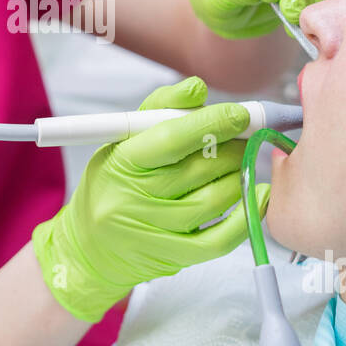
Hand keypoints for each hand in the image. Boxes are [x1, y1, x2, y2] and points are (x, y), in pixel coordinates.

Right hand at [32, 76, 269, 322]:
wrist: (88, 248)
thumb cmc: (111, 185)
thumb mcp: (122, 141)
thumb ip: (160, 110)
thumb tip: (197, 87)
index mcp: (121, 162)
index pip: (172, 137)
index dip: (213, 122)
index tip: (240, 114)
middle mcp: (133, 198)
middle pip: (200, 167)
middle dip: (232, 148)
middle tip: (242, 139)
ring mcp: (154, 231)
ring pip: (215, 199)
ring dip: (239, 176)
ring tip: (241, 165)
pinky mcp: (173, 258)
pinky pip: (220, 239)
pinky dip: (246, 217)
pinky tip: (256, 197)